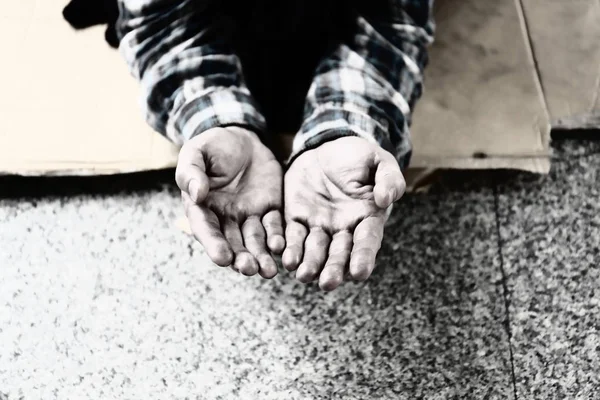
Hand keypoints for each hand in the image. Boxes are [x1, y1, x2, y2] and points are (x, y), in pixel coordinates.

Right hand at [176, 127, 284, 278]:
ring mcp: (248, 216)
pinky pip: (274, 227)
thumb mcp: (197, 152)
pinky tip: (281, 247)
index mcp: (202, 208)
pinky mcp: (269, 209)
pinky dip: (277, 238)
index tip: (222, 258)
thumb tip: (196, 194)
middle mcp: (224, 219)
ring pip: (254, 241)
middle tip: (250, 269)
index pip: (206, 230)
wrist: (241, 138)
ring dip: (261, 257)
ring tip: (269, 271)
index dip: (214, 245)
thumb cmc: (212, 146)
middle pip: (232, 243)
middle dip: (241, 259)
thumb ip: (192, 172)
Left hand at [282, 136, 404, 290]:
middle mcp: (343, 229)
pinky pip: (292, 237)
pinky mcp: (296, 219)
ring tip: (303, 275)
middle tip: (327, 283)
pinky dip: (290, 249)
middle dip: (333, 269)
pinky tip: (286, 259)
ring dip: (309, 265)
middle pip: (339, 254)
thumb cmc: (360, 157)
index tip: (359, 273)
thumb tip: (387, 199)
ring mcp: (319, 226)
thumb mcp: (380, 161)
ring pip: (314, 251)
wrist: (328, 147)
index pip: (367, 241)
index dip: (363, 257)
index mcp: (367, 218)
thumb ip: (389, 179)